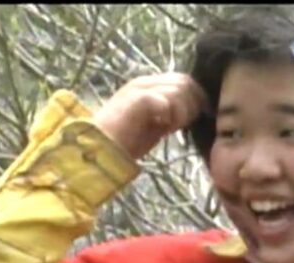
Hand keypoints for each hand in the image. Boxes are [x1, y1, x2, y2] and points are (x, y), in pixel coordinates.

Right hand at [92, 73, 207, 160]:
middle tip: (178, 126)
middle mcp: (145, 82)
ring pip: (180, 89)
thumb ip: (171, 114)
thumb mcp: (154, 125)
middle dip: (191, 106)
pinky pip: (167, 100)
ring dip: (181, 113)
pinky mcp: (137, 98)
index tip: (190, 121)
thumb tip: (195, 111)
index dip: (195, 99)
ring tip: (168, 128)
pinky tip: (163, 129)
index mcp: (149, 85)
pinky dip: (171, 116)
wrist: (98, 150)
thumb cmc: (125, 142)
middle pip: (186, 82)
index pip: (185, 81)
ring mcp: (140, 88)